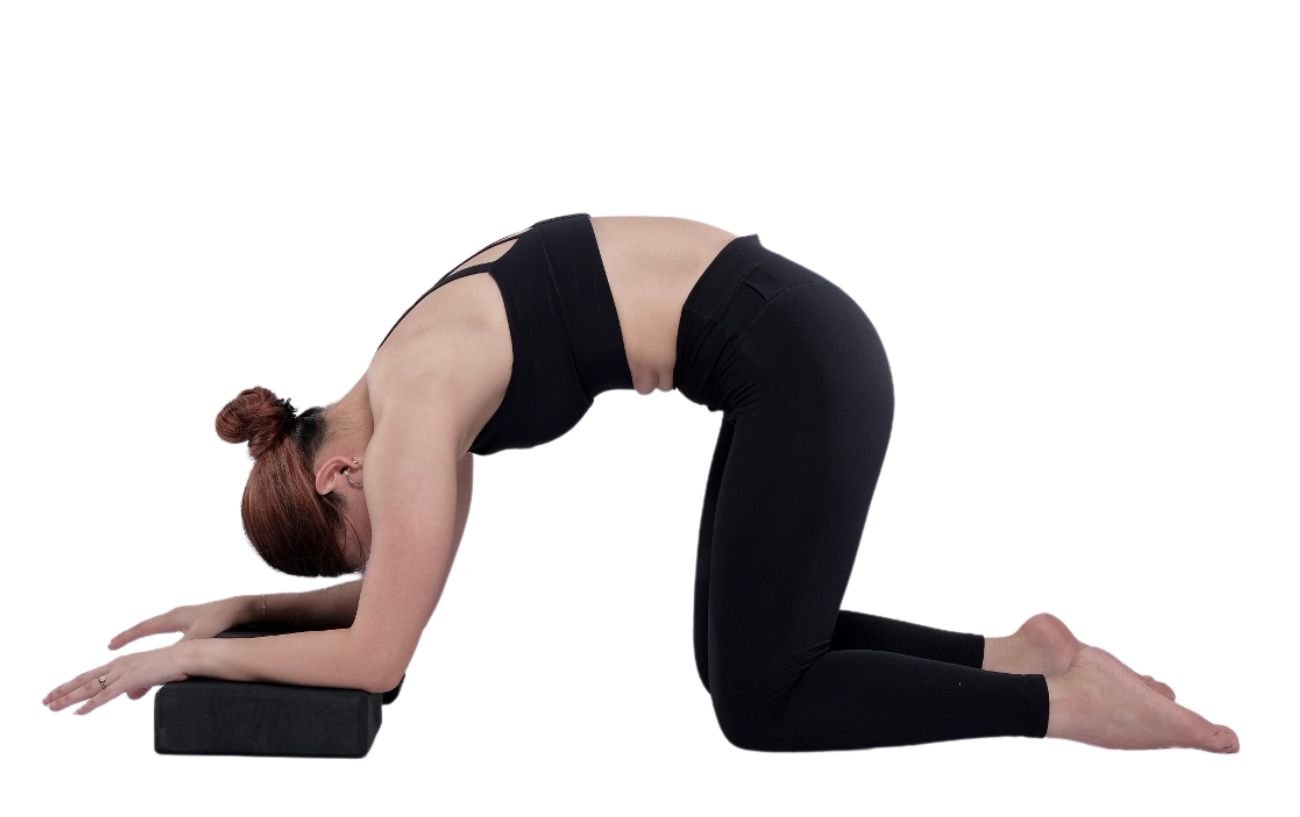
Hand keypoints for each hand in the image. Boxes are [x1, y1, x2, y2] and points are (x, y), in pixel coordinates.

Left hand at [42, 643, 189, 714]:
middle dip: (63, 691)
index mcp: (122, 664)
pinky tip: (79, 712)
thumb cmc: (174, 665)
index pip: (91, 675)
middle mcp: (118, 665)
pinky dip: (92, 704)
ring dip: (69, 698)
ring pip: (90, 687)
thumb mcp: (152, 677)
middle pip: (84, 679)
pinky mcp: (132, 679)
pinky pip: (107, 695)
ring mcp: (124, 672)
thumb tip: (131, 696)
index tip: (57, 693)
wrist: (188, 657)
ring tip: (52, 707)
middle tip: (45, 701)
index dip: (73, 685)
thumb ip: (139, 686)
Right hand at [89, 597, 245, 700]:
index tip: (111, 646)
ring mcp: (186, 618)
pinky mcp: (195, 622)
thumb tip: (162, 666)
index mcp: (173, 618)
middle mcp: (176, 616)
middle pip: (146, 627)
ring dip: (144, 636)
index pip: (143, 628)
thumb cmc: (221, 621)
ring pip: (159, 628)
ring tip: (132, 645)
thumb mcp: (197, 639)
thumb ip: (178, 654)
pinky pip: (171, 630)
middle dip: (130, 637)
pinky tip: (162, 647)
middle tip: (113, 647)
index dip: (126, 638)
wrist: (242, 608)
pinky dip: (161, 638)